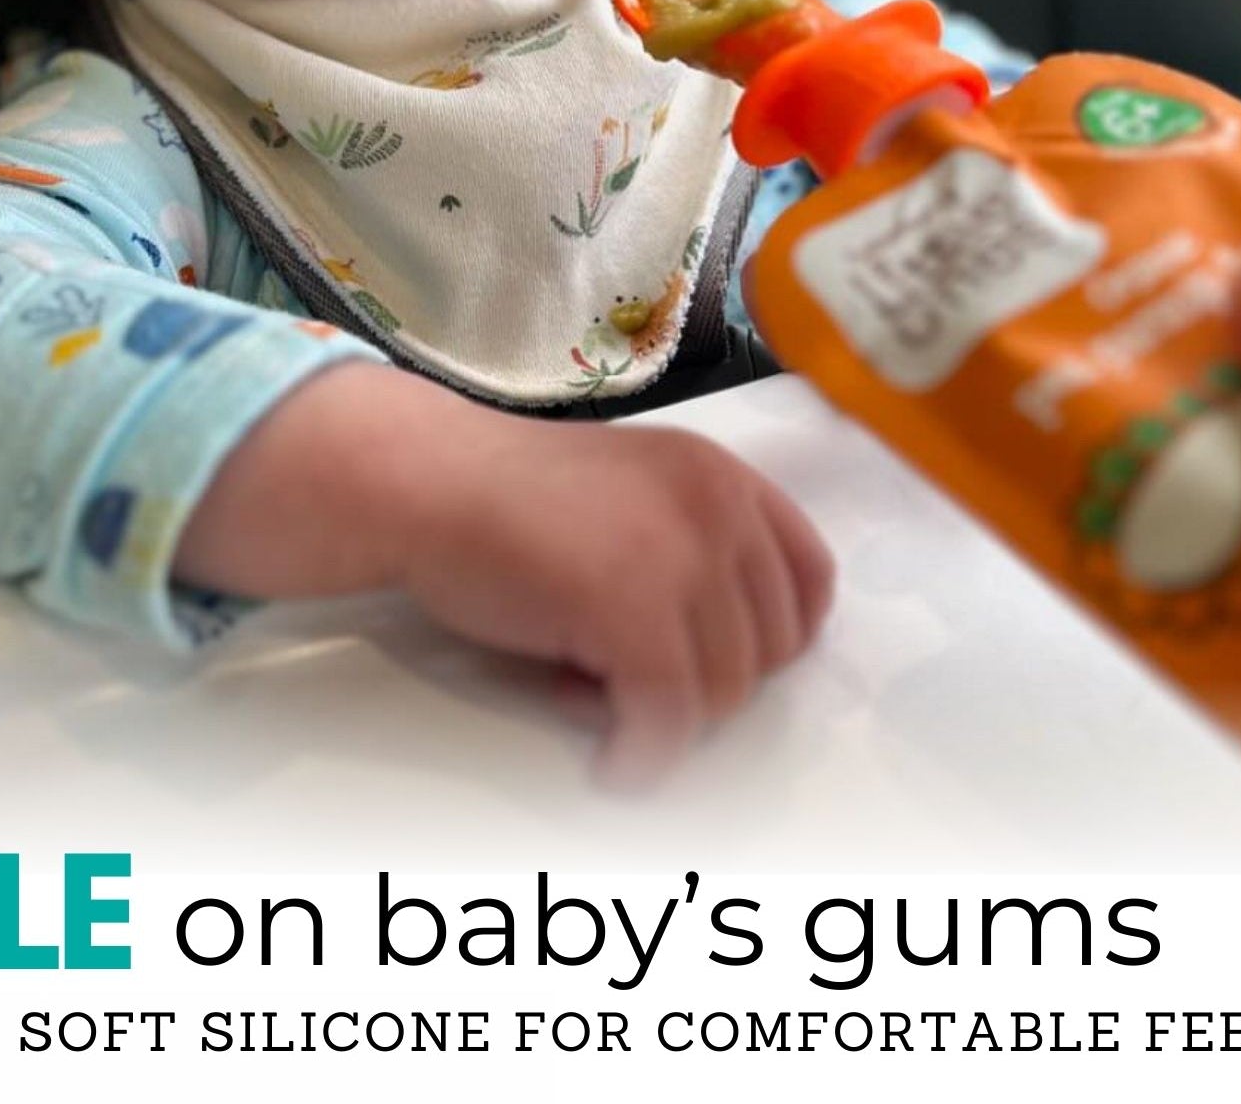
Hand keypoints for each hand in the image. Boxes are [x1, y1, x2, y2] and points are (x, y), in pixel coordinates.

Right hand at [395, 412, 835, 785]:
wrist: (426, 481)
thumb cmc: (510, 496)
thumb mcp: (633, 492)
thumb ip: (693, 542)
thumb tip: (730, 648)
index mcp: (722, 476)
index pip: (813, 576)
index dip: (780, 638)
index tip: (727, 665)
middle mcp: (718, 508)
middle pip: (772, 649)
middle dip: (709, 683)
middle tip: (627, 675)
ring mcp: (679, 558)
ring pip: (724, 694)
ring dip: (662, 717)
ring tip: (585, 687)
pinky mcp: (632, 611)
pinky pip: (668, 721)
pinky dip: (643, 760)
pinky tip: (612, 764)